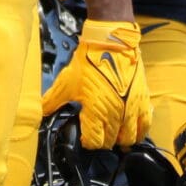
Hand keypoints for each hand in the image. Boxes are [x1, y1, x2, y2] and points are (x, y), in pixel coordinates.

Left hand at [41, 19, 150, 149]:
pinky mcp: (142, 100)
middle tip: (97, 132)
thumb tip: (41, 112)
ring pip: (129, 138)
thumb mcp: (67, 81)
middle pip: (111, 142)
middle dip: (103, 140)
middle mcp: (116, 114)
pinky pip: (145, 125)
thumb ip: (52, 100)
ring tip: (114, 133)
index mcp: (96, 112)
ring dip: (120, 139)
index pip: (95, 143)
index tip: (84, 136)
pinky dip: (139, 131)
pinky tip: (132, 128)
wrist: (110, 42)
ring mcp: (131, 108)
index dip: (88, 142)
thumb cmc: (89, 61)